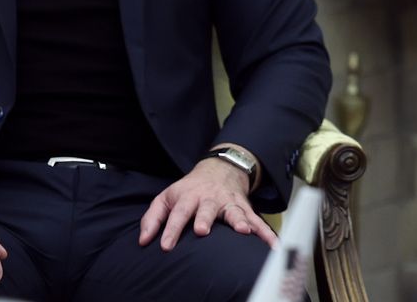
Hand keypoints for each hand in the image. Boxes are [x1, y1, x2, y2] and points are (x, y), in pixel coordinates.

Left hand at [138, 150, 277, 250]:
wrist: (220, 169)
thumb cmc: (189, 189)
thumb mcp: (166, 197)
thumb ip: (153, 218)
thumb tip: (144, 241)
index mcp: (188, 196)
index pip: (178, 213)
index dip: (171, 229)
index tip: (165, 245)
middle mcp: (209, 199)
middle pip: (207, 209)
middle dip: (205, 219)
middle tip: (203, 230)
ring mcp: (228, 203)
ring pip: (235, 212)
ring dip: (239, 221)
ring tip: (244, 231)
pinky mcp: (243, 208)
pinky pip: (256, 221)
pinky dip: (265, 232)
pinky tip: (272, 244)